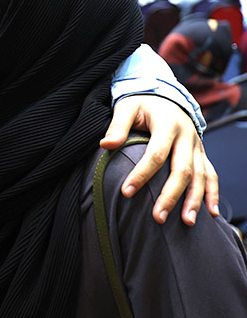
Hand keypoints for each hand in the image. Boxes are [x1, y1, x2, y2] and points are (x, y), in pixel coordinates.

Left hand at [100, 94, 218, 225]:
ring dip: (194, 200)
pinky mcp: (201, 153)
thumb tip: (105, 145)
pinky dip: (212, 193)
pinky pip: (210, 174)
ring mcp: (197, 146)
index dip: (142, 174)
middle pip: (182, 170)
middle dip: (170, 196)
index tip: (126, 192)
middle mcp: (187, 137)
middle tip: (157, 217)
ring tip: (186, 222)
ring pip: (200, 176)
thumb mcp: (127, 108)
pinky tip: (211, 213)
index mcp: (168, 125)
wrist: (165, 96)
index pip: (156, 154)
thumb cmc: (142, 104)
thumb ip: (117, 126)